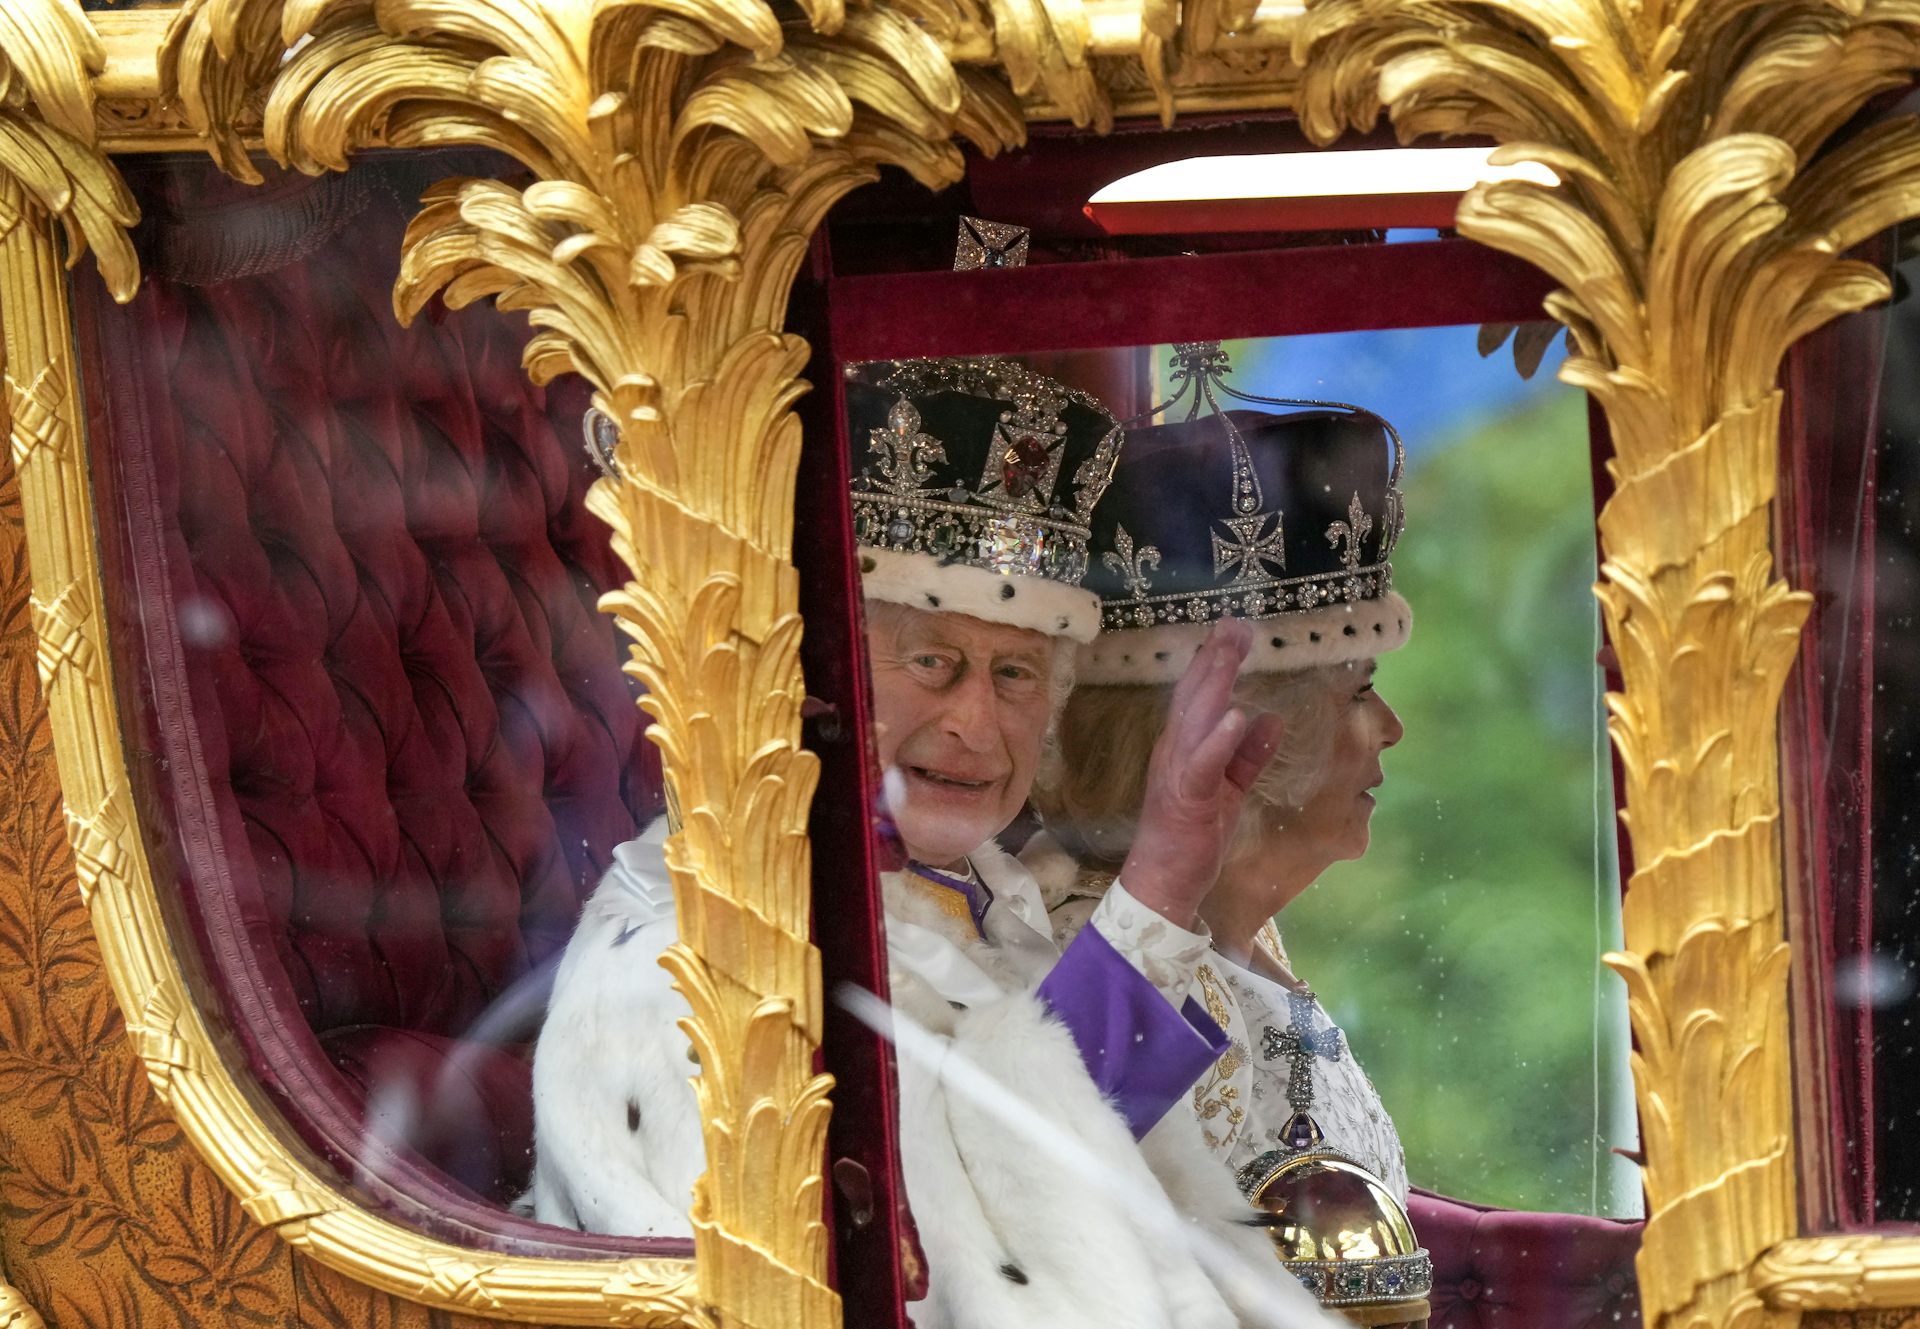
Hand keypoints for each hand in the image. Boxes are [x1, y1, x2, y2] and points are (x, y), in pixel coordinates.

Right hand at [1118, 619, 1284, 928]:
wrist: (1163, 881)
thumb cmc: (1192, 837)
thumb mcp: (1229, 789)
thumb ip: (1248, 755)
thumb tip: (1271, 719)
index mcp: (1183, 746)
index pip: (1198, 694)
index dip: (1215, 660)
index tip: (1234, 628)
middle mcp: (1175, 750)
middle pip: (1194, 695)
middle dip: (1215, 657)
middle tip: (1235, 622)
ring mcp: (1178, 771)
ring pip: (1195, 718)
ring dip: (1215, 682)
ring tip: (1231, 650)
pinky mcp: (1189, 797)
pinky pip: (1204, 764)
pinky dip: (1219, 739)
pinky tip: (1235, 715)